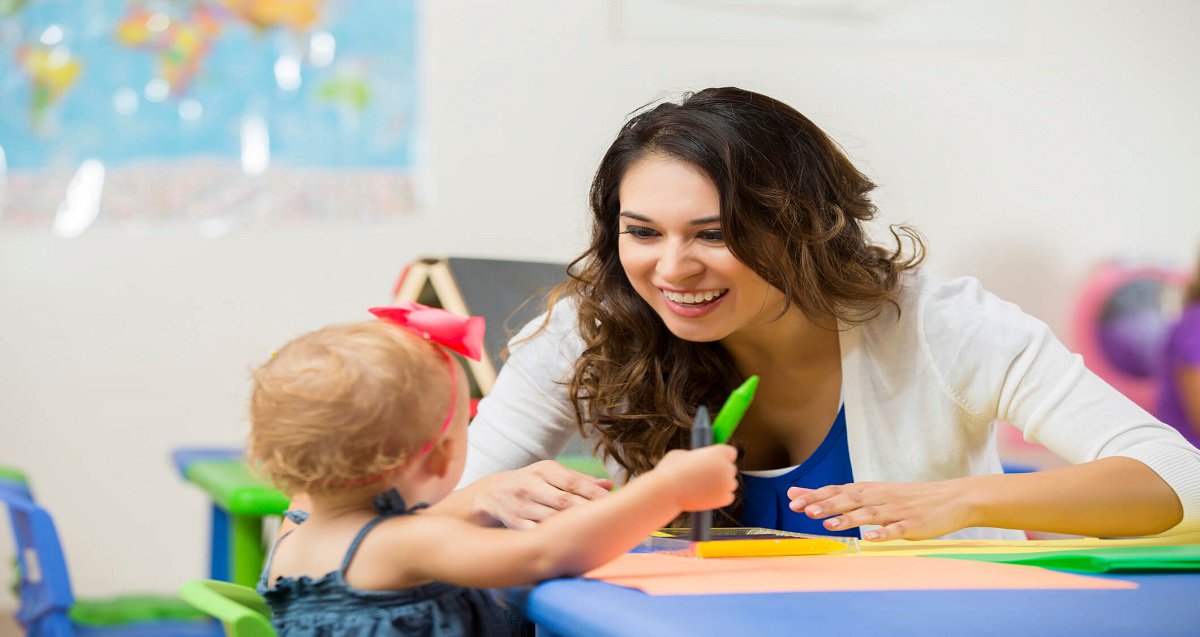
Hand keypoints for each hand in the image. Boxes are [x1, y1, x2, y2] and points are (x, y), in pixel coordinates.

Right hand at [474, 460, 613, 529]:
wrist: (489, 494)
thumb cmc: (530, 482)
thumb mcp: (550, 473)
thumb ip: (580, 480)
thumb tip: (610, 485)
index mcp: (544, 470)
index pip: (573, 482)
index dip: (594, 494)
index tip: (615, 503)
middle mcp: (532, 486)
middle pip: (564, 502)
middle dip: (587, 512)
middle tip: (610, 521)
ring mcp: (522, 506)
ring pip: (552, 520)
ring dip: (573, 528)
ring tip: (595, 535)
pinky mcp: (515, 524)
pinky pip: (537, 534)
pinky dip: (553, 539)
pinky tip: (570, 546)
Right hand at [654, 445, 738, 510]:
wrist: (668, 491)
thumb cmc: (671, 471)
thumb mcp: (682, 454)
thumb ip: (696, 455)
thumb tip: (698, 458)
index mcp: (718, 452)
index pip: (731, 452)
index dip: (723, 457)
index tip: (716, 461)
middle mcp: (726, 467)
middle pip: (731, 469)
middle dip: (721, 472)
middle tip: (707, 477)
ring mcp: (727, 484)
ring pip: (730, 484)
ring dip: (721, 486)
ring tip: (703, 488)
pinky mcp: (724, 499)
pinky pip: (728, 497)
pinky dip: (720, 498)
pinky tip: (707, 497)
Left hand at [787, 479, 975, 540]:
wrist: (950, 499)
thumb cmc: (905, 498)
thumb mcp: (870, 492)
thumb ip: (835, 495)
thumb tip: (799, 495)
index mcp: (868, 490)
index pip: (837, 490)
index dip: (816, 496)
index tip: (794, 501)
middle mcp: (879, 497)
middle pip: (849, 500)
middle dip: (826, 505)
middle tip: (805, 511)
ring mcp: (896, 511)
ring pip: (869, 514)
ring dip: (849, 519)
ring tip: (829, 524)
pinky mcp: (913, 525)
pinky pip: (897, 530)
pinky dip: (884, 533)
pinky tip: (871, 539)